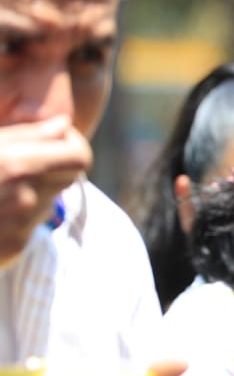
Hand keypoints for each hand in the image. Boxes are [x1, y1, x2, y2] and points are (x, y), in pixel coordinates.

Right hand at [0, 116, 91, 264]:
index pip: (79, 157)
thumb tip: (63, 125)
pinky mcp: (12, 250)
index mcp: (18, 166)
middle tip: (19, 163)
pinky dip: (17, 217)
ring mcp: (19, 228)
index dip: (72, 147)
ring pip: (47, 202)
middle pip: (68, 178)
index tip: (57, 141)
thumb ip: (25, 136)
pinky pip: (30, 227)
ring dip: (32, 193)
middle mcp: (25, 198)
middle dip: (52, 167)